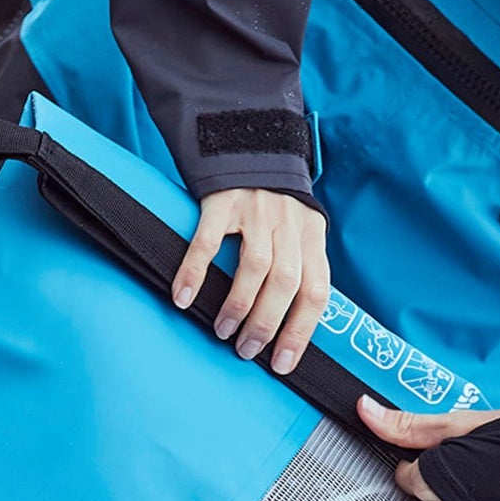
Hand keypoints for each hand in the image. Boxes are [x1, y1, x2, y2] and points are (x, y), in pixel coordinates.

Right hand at [172, 188, 329, 376]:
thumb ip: (301, 266)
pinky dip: (195, 274)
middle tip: (247, 350)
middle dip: (267, 325)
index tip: (282, 363)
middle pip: (285, 283)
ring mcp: (256, 210)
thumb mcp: (300, 228)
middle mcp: (289, 223)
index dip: (301, 331)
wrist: (248, 137)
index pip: (316, 291)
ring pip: (254, 267)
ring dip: (238, 307)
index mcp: (312, 235)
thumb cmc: (274, 200)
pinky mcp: (223, 200)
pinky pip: (208, 243)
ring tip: (223, 330)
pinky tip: (183, 298)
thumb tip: (290, 325)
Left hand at [357, 398, 499, 500]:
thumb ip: (408, 425)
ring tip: (492, 483)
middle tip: (476, 466)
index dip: (425, 463)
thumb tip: (363, 409)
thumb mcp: (460, 424)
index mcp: (431, 481)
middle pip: (427, 500)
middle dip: (444, 484)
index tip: (448, 455)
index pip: (406, 477)